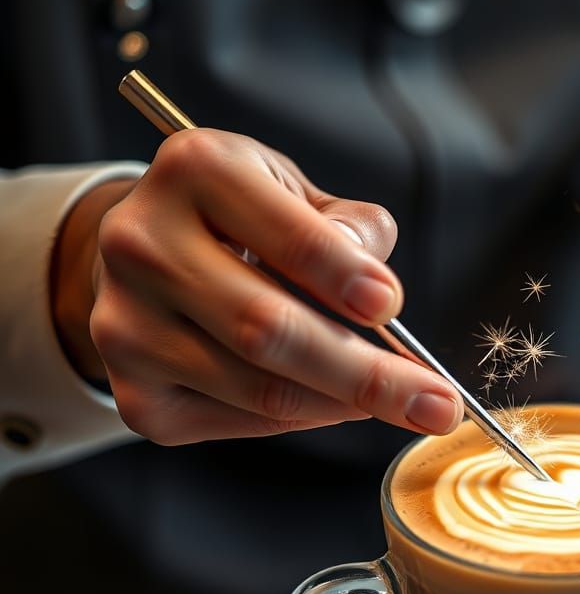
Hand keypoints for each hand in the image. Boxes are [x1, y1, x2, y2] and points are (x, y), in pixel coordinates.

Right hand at [51, 129, 462, 443]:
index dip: (347, 278)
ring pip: (261, 389)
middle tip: (437, 406)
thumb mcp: (297, 193)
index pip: (290, 238)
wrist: (149, 256)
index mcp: (195, 171)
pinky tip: (329, 400)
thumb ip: (349, 229)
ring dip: (345, 404)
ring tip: (396, 401)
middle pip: (270, 330)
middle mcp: (144, 245)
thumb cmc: (242, 222)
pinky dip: (302, 418)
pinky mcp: (136, 393)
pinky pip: (241, 422)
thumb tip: (380, 297)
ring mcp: (127, 326)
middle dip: (368, 376)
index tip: (394, 307)